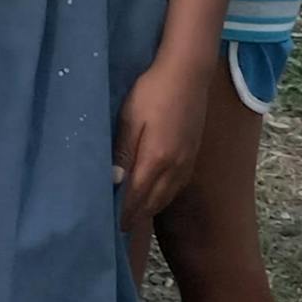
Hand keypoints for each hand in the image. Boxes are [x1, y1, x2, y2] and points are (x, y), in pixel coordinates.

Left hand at [116, 48, 215, 222]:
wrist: (187, 73)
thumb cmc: (152, 91)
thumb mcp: (130, 118)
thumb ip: (123, 152)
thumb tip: (114, 182)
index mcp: (156, 159)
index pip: (136, 197)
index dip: (123, 213)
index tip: (109, 227)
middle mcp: (175, 168)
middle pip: (152, 202)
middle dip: (135, 216)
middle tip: (117, 227)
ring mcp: (187, 163)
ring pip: (166, 197)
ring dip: (149, 209)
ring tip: (132, 217)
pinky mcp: (193, 156)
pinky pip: (176, 187)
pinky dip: (162, 197)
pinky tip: (154, 196)